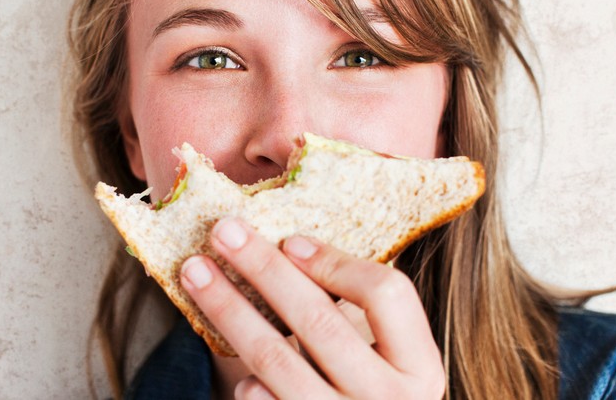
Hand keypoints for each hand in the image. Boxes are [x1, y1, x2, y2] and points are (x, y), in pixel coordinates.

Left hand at [179, 217, 445, 398]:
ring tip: (195, 272)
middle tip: (223, 231)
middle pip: (319, 319)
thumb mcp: (388, 356)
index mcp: (420, 368)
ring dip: (228, 308)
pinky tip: (232, 357)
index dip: (336, 262)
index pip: (387, 294)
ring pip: (275, 357)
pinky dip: (244, 377)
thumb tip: (286, 246)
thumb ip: (357, 310)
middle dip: (264, 268)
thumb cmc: (370, 390)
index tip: (289, 239)